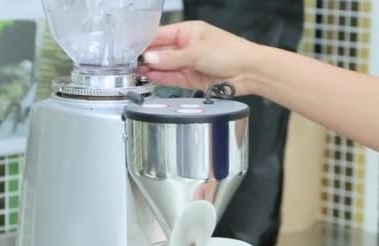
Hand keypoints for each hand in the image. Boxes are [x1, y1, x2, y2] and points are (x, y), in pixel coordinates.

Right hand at [138, 21, 261, 94]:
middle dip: (146, 58)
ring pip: (165, 67)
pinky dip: (161, 78)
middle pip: (161, 52)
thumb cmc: (230, 52)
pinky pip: (173, 78)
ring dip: (151, 69)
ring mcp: (189, 64)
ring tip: (135, 72)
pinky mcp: (192, 79)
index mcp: (188, 32)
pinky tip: (149, 77)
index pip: (160, 35)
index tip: (131, 50)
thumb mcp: (197, 52)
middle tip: (129, 63)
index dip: (145, 43)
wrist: (249, 72)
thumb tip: (150, 60)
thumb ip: (171, 59)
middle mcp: (187, 47)